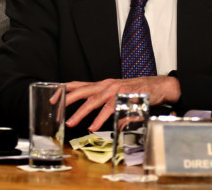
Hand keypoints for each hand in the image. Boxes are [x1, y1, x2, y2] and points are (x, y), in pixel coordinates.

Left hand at [64, 76, 180, 131]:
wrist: (158, 86)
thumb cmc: (138, 91)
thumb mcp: (118, 96)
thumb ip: (106, 106)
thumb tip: (95, 119)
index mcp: (103, 84)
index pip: (80, 84)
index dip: (65, 89)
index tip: (53, 96)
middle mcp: (107, 85)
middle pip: (83, 90)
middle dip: (67, 99)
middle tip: (56, 108)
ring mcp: (116, 90)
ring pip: (94, 100)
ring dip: (81, 112)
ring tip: (70, 122)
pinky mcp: (124, 98)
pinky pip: (110, 109)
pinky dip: (100, 118)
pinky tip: (93, 126)